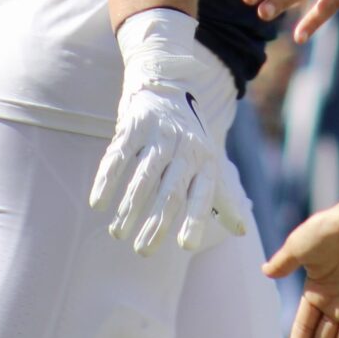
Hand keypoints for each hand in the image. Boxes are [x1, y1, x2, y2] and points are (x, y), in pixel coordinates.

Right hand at [90, 10, 250, 254]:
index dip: (196, 219)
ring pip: (144, 177)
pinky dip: (107, 180)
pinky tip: (98, 203)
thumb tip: (240, 231)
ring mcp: (159, 135)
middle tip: (143, 251)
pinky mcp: (134, 124)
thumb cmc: (189, 136)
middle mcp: (185, 148)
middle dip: (157, 223)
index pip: (202, 194)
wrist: (166, 85)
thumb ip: (222, 198)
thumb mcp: (210, 161)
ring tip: (118, 234)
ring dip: (130, 208)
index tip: (186, 246)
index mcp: (205, 160)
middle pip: (171, 191)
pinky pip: (119, 156)